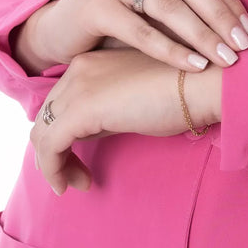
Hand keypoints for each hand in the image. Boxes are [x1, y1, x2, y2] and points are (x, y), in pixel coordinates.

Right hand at [16, 0, 247, 76]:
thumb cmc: (119, 13)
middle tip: (243, 46)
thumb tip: (240, 21)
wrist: (62, 29)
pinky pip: (141, 30)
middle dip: (220, 16)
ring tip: (224, 58)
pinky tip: (194, 65)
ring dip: (201, 34)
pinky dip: (172, 50)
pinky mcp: (93, 3)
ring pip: (167, 4)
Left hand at [29, 47, 222, 194]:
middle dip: (54, 150)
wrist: (205, 81)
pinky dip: (53, 169)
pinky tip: (69, 185)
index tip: (83, 158)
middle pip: (47, 115)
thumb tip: (95, 132)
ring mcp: (78, 88)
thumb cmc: (186, 90)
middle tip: (74, 177)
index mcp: (92, 62)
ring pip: (42, 131)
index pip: (61, 101)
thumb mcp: (139, 97)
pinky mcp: (81, 110)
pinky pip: (49, 146)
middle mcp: (79, 69)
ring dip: (52, 163)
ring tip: (70, 184)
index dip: (65, 132)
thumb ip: (113, 109)